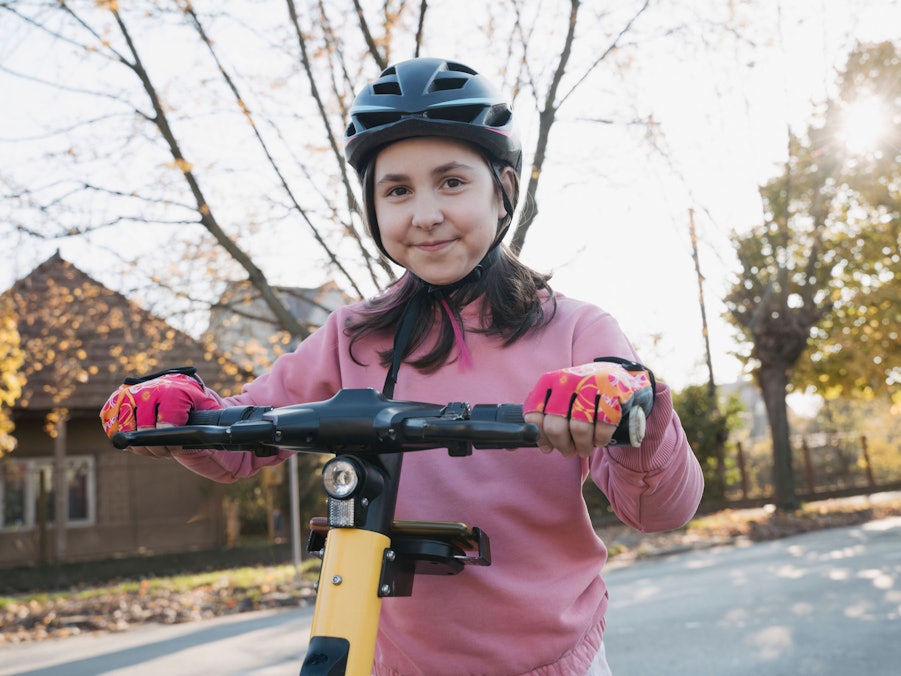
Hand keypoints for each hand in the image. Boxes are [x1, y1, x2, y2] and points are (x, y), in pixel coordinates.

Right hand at [100, 369, 219, 457]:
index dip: (169, 438)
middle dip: (155, 445)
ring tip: (153, 447)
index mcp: (175, 389)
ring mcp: (131, 393)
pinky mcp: (117, 401)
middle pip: (143, 426)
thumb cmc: (198, 406)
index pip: (166, 420)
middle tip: (166, 451)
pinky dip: (121, 436)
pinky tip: (138, 441)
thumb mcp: (212, 411)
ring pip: (125, 426)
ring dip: (138, 443)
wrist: (181, 392)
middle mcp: (150, 388)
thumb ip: (214, 418)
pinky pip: (111, 422)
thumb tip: (223, 432)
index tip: (176, 446)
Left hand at [523, 360, 653, 457]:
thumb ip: (541, 418)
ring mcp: (591, 383)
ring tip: (585, 449)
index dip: (541, 438)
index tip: (549, 447)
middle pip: (555, 426)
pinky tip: (600, 440)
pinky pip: (603, 426)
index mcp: (549, 381)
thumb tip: (519, 446)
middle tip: (569, 451)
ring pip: (579, 429)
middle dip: (562, 446)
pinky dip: (601, 439)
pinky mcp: (613, 391)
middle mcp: (567, 380)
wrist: (618, 376)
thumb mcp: (558, 398)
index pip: (534, 417)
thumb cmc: (581, 395)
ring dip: (582, 446)